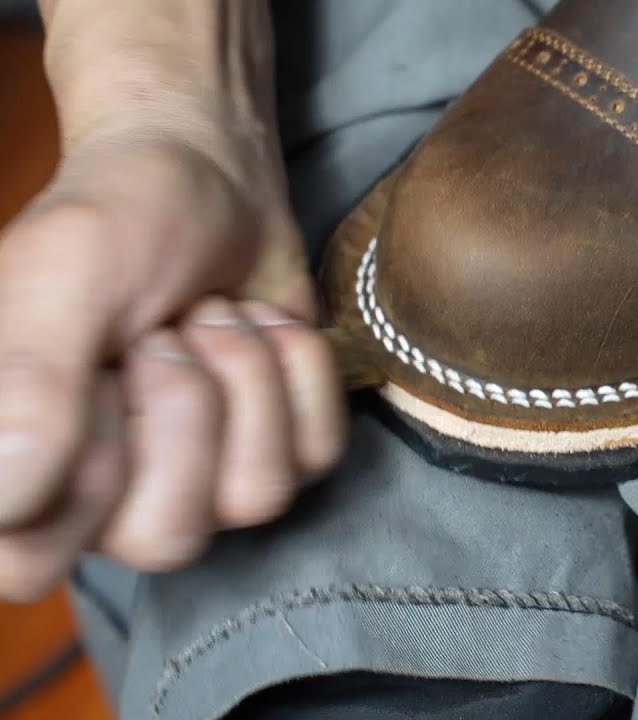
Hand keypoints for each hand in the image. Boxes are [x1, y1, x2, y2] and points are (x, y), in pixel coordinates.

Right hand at [0, 0, 346, 600]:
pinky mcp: (284, 451)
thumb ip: (28, 385)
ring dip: (246, 377)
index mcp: (23, 464)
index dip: (86, 470)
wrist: (211, 176)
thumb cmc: (120, 220)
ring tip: (211, 316)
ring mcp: (204, 483)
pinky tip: (261, 324)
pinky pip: (318, 452)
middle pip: (167, 539)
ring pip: (257, 497)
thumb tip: (9, 508)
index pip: (31, 563)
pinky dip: (300, 369)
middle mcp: (108, 497)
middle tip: (165, 333)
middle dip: (184, 409)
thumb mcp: (62, 276)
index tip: (97, 375)